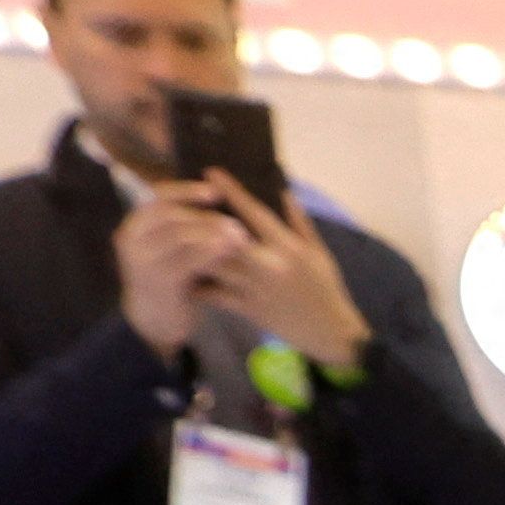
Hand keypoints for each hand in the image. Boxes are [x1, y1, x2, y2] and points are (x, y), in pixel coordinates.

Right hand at [114, 189, 243, 355]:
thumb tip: (218, 191)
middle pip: (170, 215)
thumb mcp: (170, 246)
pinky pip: (187, 262)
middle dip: (206, 217)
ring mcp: (142, 261)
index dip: (187, 191)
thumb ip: (183, 224)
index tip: (216, 192)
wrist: (154, 320)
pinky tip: (229, 254)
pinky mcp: (158, 281)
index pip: (158, 197)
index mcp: (135, 226)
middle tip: (237, 223)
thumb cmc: (170, 277)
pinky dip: (210, 255)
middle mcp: (132, 240)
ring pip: (179, 236)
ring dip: (212, 234)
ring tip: (240, 238)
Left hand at [197, 183, 373, 359]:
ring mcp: (255, 288)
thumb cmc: (325, 288)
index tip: (211, 173)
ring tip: (175, 237)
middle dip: (202, 221)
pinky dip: (198, 284)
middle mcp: (268, 265)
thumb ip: (299, 221)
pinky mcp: (247, 309)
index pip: (255, 213)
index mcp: (288, 247)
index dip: (232, 192)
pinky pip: (214, 294)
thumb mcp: (319, 251)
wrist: (329, 332)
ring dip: (194, 250)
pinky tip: (184, 274)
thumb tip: (281, 191)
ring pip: (215, 265)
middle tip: (182, 206)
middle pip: (225, 237)